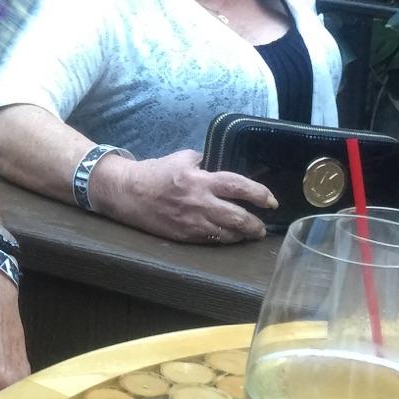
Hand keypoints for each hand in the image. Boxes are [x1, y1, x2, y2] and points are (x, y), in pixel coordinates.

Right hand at [91, 149, 276, 243]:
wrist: (127, 192)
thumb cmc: (154, 172)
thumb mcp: (181, 158)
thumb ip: (204, 162)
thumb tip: (221, 165)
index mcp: (200, 180)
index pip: (238, 186)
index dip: (258, 194)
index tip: (271, 200)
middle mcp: (200, 203)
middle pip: (238, 217)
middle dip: (255, 224)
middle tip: (263, 225)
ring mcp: (192, 222)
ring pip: (227, 234)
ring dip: (243, 235)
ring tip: (251, 233)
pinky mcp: (184, 236)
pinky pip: (211, 240)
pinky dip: (224, 239)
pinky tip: (229, 236)